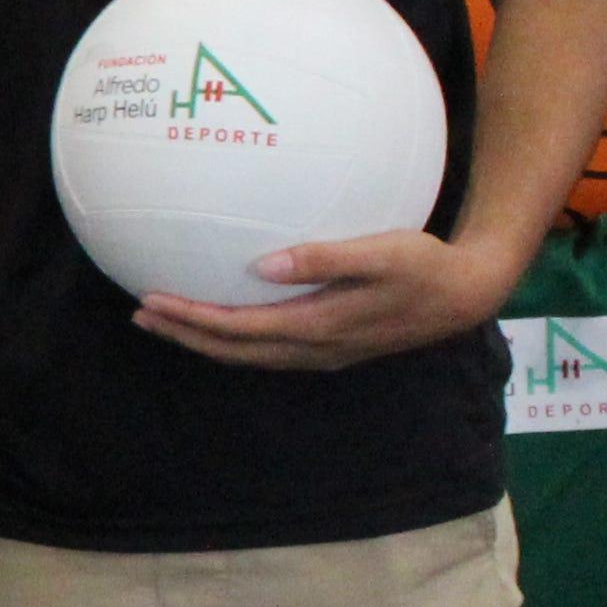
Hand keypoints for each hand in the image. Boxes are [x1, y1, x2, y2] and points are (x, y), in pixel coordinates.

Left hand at [135, 227, 523, 373]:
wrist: (466, 295)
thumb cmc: (425, 265)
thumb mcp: (379, 252)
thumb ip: (321, 258)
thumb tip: (261, 265)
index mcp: (318, 327)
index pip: (238, 329)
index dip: (192, 319)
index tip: (152, 301)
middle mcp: (314, 349)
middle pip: (234, 350)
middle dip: (185, 335)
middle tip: (141, 314)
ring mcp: (323, 353)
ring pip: (249, 354)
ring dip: (206, 340)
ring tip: (167, 321)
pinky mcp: (333, 346)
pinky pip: (268, 349)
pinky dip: (236, 338)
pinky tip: (224, 319)